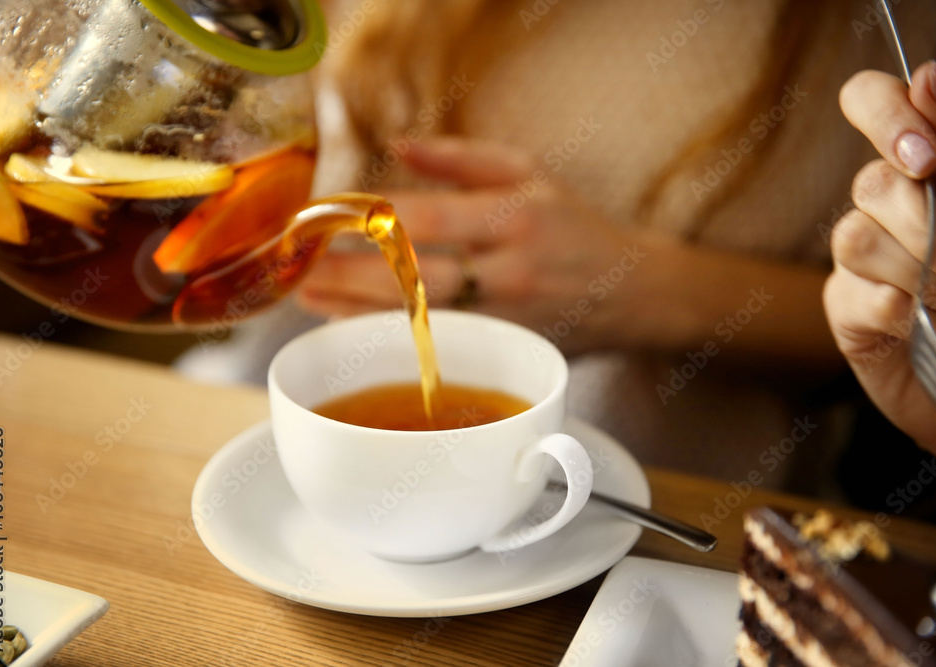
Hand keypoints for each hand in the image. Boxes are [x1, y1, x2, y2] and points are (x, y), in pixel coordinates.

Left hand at [297, 136, 661, 353]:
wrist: (633, 292)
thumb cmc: (577, 228)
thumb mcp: (531, 174)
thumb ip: (461, 158)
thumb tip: (398, 146)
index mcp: (517, 218)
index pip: (432, 219)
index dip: (373, 218)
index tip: (326, 213)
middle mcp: (512, 272)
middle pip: (418, 279)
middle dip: (351, 274)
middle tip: (302, 266)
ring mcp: (508, 320)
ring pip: (422, 322)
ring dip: (359, 311)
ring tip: (310, 298)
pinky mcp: (506, 352)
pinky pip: (438, 348)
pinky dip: (392, 337)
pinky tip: (352, 328)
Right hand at [825, 61, 935, 468]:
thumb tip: (927, 75)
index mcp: (928, 165)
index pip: (870, 102)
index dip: (883, 117)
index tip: (923, 160)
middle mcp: (887, 204)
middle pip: (870, 184)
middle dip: (932, 229)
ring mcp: (862, 260)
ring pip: (855, 240)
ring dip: (925, 277)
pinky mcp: (849, 312)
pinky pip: (856, 296)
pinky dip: (910, 313)